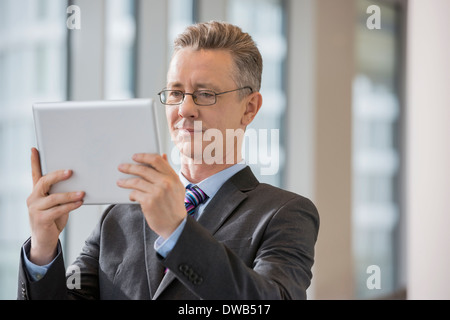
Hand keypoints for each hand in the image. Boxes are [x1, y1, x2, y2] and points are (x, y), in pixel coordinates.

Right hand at [26, 148, 84, 265]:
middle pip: (44, 182)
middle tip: (70, 172)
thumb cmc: (53, 219)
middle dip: (57, 176)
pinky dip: (70, 206)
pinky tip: (79, 203)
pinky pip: (58, 210)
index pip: (35, 174)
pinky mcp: (41, 219)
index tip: (35, 149)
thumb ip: (61, 193)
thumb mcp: (56, 204)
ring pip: (54, 198)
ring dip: (70, 195)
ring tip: (82, 193)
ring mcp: (35, 209)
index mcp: (37, 192)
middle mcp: (33, 198)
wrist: (45, 240)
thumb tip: (78, 184)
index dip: (34, 161)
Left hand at [117, 153, 186, 238]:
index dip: (144, 156)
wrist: (176, 225)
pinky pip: (134, 193)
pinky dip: (131, 194)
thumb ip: (169, 171)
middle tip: (122, 167)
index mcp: (173, 177)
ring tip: (120, 182)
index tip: (135, 157)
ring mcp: (157, 192)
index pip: (157, 160)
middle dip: (130, 167)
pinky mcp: (148, 202)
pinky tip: (131, 195)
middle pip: (143, 170)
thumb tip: (163, 156)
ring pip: (136, 181)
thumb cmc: (175, 205)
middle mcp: (166, 183)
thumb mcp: (177, 186)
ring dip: (126, 181)